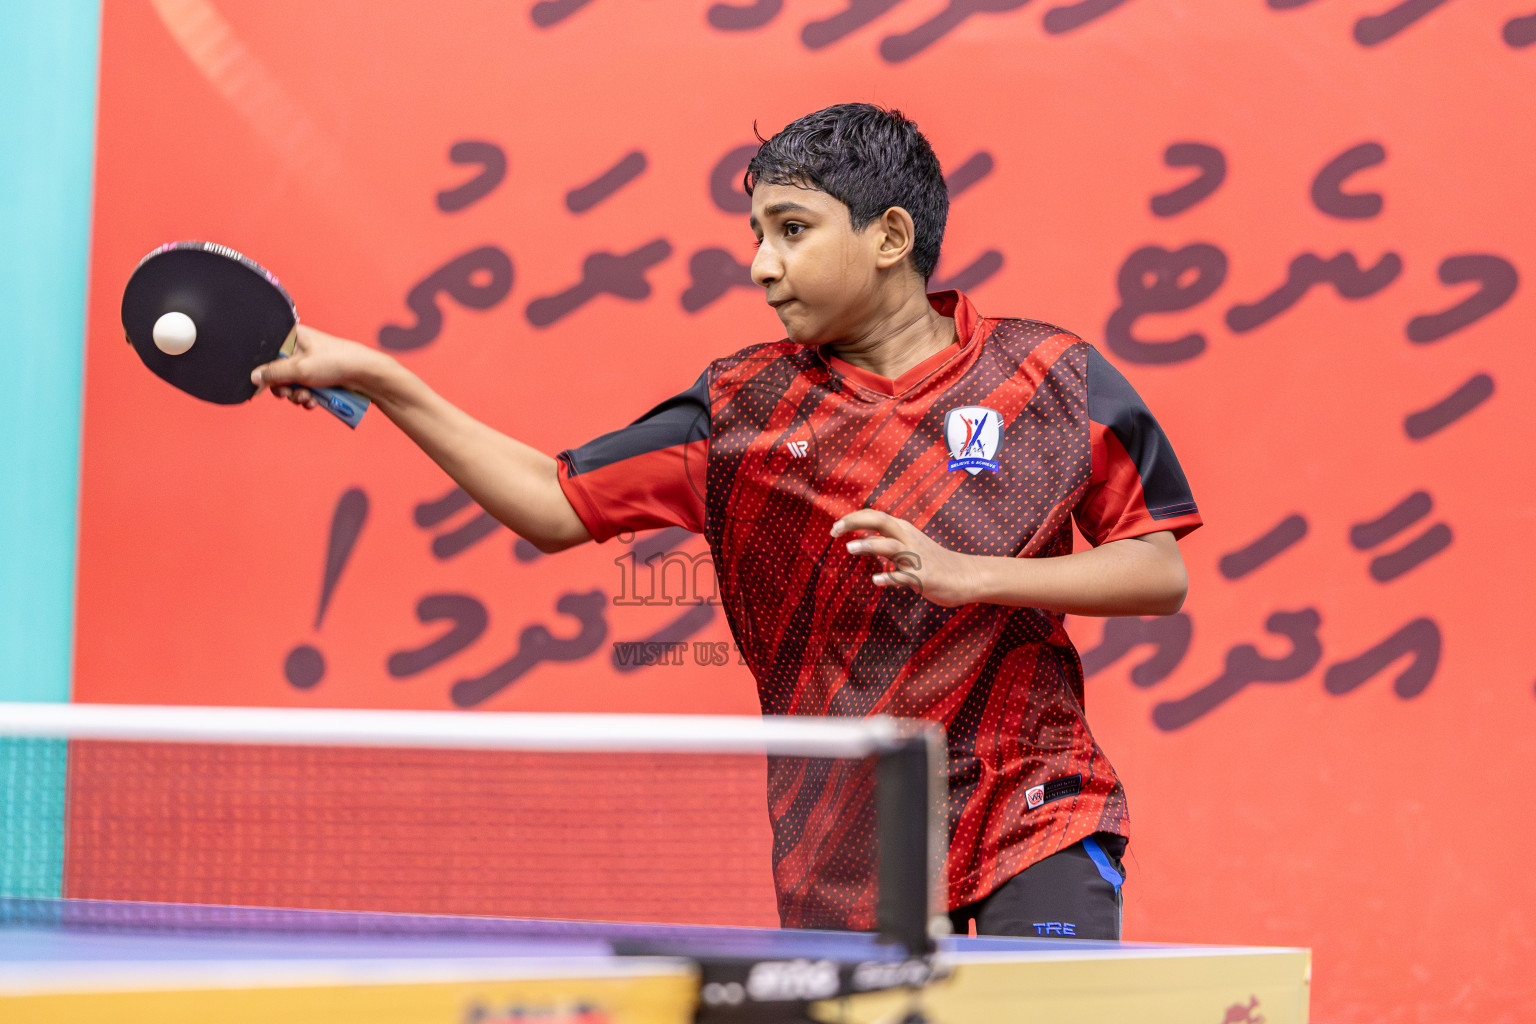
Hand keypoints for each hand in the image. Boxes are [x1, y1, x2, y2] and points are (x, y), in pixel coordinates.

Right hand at [251, 325, 384, 409]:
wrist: (366, 375)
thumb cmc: (336, 362)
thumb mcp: (299, 368)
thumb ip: (273, 374)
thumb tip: (254, 378)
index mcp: (293, 336)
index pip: (268, 352)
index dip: (264, 370)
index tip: (262, 384)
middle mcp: (300, 348)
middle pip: (278, 371)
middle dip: (283, 387)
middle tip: (288, 393)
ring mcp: (311, 364)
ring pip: (292, 384)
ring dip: (297, 395)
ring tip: (306, 398)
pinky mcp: (320, 378)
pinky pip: (305, 390)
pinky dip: (307, 398)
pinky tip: (314, 402)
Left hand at [831, 509, 979, 606]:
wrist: (964, 576)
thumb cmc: (931, 561)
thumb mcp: (907, 546)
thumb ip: (885, 542)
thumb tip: (860, 540)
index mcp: (903, 530)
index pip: (875, 516)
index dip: (853, 518)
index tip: (835, 528)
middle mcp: (908, 539)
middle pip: (880, 521)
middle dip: (856, 523)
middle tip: (835, 530)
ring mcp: (916, 558)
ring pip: (891, 546)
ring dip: (870, 544)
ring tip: (850, 548)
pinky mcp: (923, 576)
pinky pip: (904, 576)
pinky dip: (889, 577)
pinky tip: (876, 580)